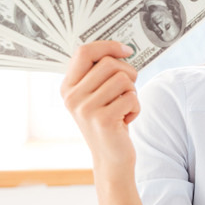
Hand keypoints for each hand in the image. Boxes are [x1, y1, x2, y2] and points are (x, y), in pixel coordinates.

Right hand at [60, 41, 139, 175]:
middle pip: (109, 63)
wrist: (111, 158)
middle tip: (128, 90)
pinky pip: (131, 98)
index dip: (108, 46)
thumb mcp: (97, 96)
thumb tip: (121, 48)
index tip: (127, 50)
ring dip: (132, 93)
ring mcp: (85, 109)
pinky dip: (136, 108)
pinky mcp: (103, 120)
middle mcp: (72, 96)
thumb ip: (100, 74)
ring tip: (124, 107)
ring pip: (123, 80)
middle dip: (128, 74)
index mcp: (68, 86)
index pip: (84, 52)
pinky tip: (126, 120)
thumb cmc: (109, 121)